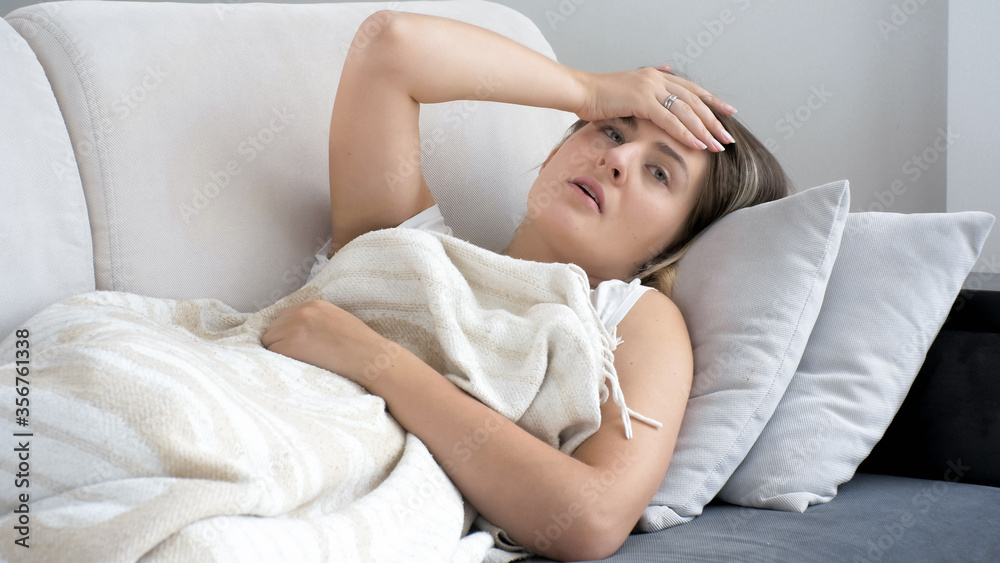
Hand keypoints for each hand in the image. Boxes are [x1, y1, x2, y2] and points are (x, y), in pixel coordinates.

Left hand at [261, 300, 400, 385]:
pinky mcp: (289, 345)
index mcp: (313, 305)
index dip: (287, 332)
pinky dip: (279, 361)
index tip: (295, 345)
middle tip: (297, 357)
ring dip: (278, 353)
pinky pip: (272, 354)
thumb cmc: (360, 345)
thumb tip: (303, 334)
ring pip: (269, 342)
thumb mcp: (338, 320)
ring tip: (298, 362)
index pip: (283, 316)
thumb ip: (317, 321)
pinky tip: (296, 366)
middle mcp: (300, 313)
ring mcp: (293, 328)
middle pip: (273, 329)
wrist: (368, 356)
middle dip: (280, 342)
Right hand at [573, 65, 736, 151]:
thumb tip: (666, 69)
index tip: (728, 113)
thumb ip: (650, 78)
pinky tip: (697, 144)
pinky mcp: (642, 101)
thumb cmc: (600, 95)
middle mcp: (658, 79)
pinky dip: (686, 133)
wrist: (580, 91)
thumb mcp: (629, 84)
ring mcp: (651, 89)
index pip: (692, 89)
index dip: (712, 102)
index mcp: (657, 76)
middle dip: (713, 120)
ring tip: (718, 146)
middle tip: (727, 137)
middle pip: (695, 101)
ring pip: (686, 111)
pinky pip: (670, 120)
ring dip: (704, 130)